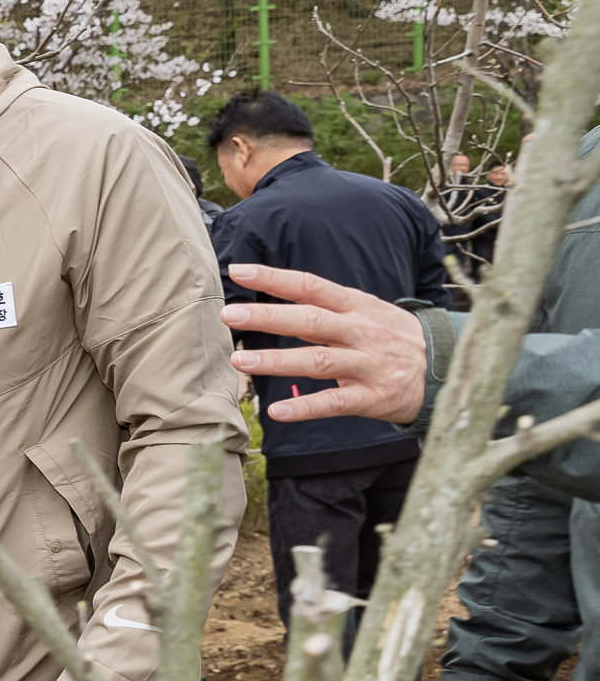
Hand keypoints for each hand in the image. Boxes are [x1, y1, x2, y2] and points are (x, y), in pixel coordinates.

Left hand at [222, 264, 428, 424]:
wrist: (449, 368)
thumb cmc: (394, 338)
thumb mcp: (368, 313)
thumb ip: (325, 309)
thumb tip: (276, 299)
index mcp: (357, 306)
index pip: (311, 286)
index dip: (275, 277)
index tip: (238, 270)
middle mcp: (361, 332)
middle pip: (311, 320)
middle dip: (269, 316)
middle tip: (231, 315)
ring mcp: (368, 365)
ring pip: (318, 361)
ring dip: (277, 361)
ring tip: (240, 362)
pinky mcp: (373, 397)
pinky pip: (335, 403)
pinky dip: (305, 407)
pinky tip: (276, 410)